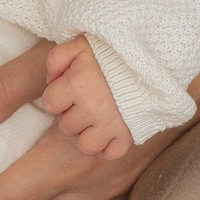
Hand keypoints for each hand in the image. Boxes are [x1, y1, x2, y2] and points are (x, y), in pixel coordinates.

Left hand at [39, 37, 130, 161]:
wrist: (150, 59)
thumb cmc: (110, 52)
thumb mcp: (79, 44)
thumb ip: (57, 58)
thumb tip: (51, 81)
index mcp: (78, 84)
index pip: (49, 104)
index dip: (56, 96)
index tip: (68, 88)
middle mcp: (92, 108)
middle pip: (66, 126)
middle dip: (72, 114)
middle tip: (86, 100)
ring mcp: (111, 124)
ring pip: (85, 146)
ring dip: (87, 134)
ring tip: (95, 118)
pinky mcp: (128, 135)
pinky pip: (111, 154)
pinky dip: (109, 146)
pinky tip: (110, 130)